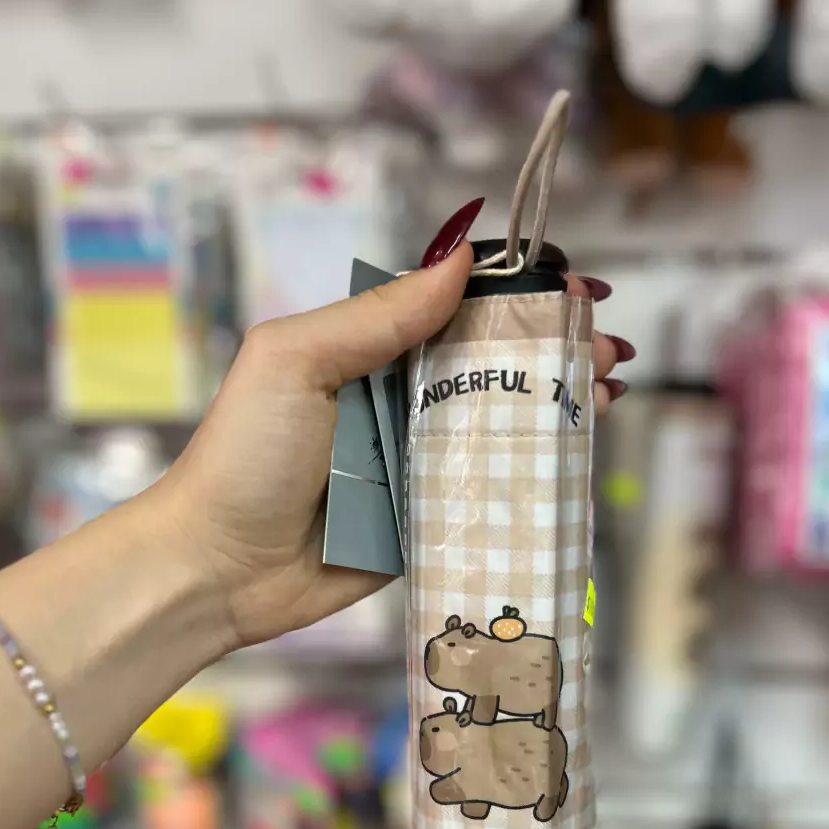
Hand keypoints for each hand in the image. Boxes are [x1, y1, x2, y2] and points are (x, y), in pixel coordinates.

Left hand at [158, 240, 629, 651]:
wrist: (216, 569)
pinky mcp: (428, 523)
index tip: (571, 285)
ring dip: (560, 406)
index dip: (516, 294)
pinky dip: (535, 474)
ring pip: (501, 427)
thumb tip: (459, 259)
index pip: (454, 309)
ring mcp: (416, 465)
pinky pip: (488, 494)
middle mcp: (398, 404)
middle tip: (608, 346)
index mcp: (367, 354)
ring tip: (611, 387)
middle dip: (555, 350)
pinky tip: (577, 453)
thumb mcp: (296, 362)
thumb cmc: (243, 456)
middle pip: (491, 367)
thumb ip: (376, 315)